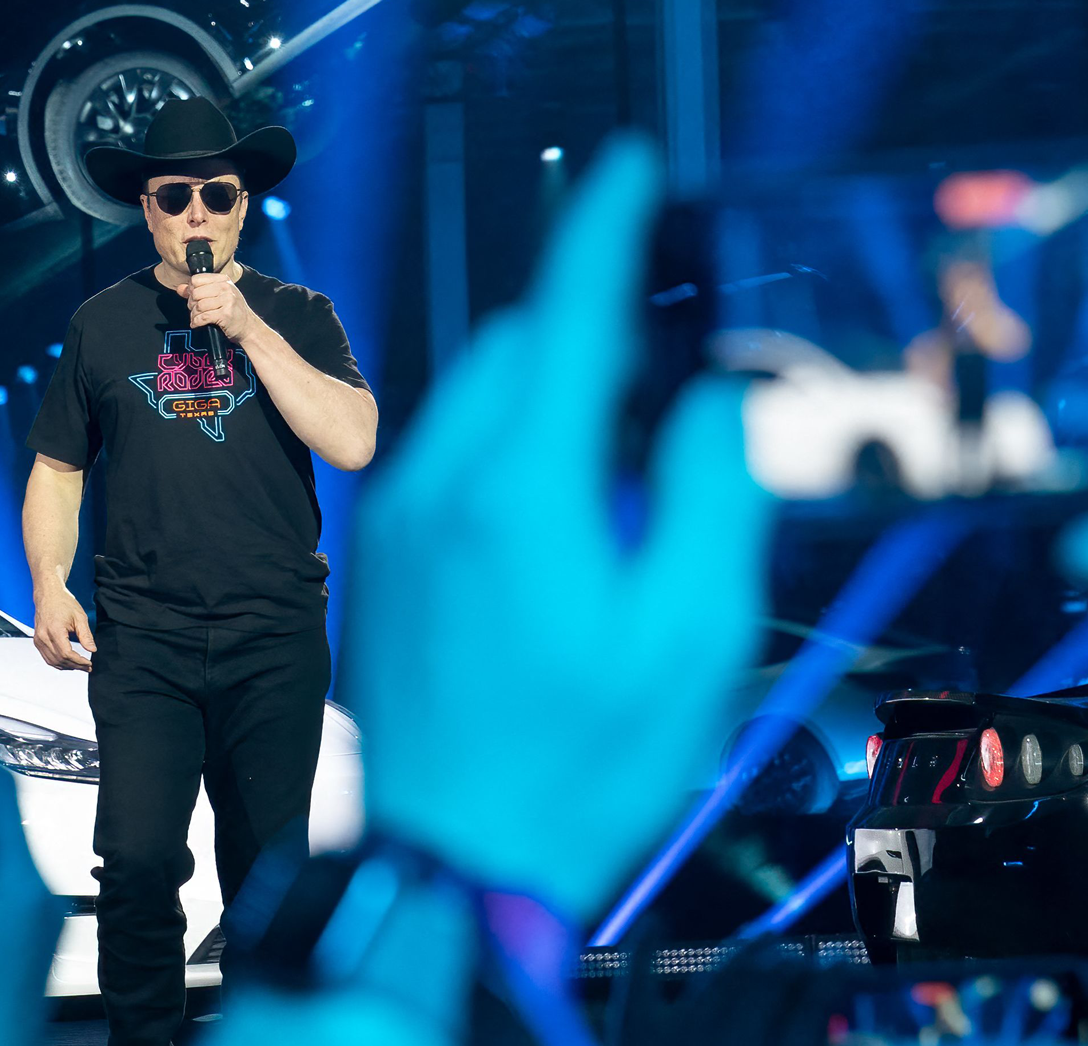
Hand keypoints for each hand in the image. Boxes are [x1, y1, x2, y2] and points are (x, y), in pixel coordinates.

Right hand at [32, 587, 94, 670]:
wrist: (48, 595)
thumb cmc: (63, 603)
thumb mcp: (79, 617)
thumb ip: (86, 636)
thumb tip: (92, 650)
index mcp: (54, 631)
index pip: (67, 654)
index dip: (79, 662)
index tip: (89, 664)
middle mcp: (43, 637)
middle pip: (60, 660)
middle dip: (75, 666)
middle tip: (87, 667)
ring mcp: (38, 640)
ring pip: (52, 662)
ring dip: (67, 666)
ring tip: (80, 666)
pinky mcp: (37, 641)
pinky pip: (47, 657)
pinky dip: (58, 662)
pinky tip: (68, 662)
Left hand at [178, 272, 260, 342]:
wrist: (248, 327)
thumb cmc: (233, 311)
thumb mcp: (218, 296)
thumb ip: (198, 290)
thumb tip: (180, 288)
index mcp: (223, 280)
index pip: (196, 279)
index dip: (191, 290)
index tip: (193, 298)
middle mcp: (226, 288)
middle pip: (195, 292)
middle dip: (191, 304)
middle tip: (195, 310)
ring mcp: (227, 300)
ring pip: (198, 306)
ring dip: (193, 315)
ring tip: (196, 318)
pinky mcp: (225, 314)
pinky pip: (203, 317)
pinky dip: (196, 322)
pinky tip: (197, 324)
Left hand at [345, 137, 773, 917]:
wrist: (450, 854)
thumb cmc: (570, 766)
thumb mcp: (688, 636)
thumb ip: (707, 494)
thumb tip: (708, 403)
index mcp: (520, 492)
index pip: (568, 316)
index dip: (605, 230)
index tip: (629, 174)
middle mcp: (438, 485)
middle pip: (515, 348)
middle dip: (585, 337)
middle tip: (653, 388)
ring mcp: (396, 519)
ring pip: (473, 398)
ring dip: (541, 398)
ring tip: (603, 479)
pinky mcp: (379, 555)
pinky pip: (441, 454)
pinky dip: (499, 449)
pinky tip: (543, 522)